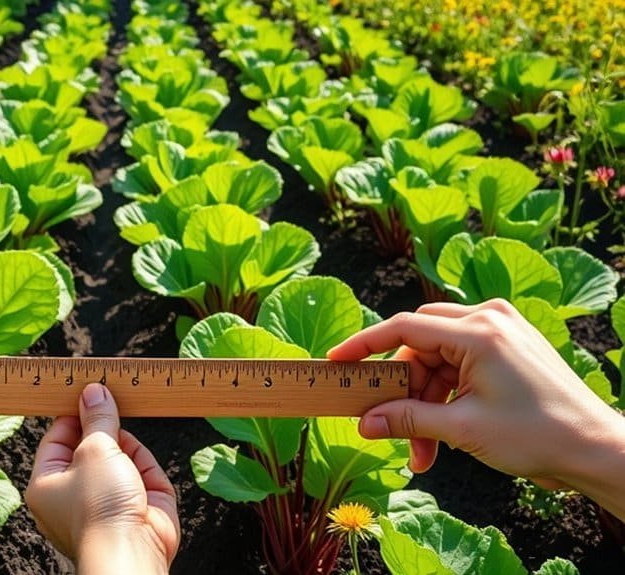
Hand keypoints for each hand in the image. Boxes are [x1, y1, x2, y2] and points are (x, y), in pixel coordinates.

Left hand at [26, 383, 179, 573]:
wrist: (131, 550)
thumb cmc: (99, 508)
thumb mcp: (95, 449)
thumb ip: (98, 419)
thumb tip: (94, 392)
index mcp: (46, 484)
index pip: (56, 438)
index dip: (74, 413)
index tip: (89, 389)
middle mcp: (75, 495)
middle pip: (90, 447)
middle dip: (104, 426)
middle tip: (113, 396)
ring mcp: (108, 502)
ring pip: (118, 459)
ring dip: (126, 444)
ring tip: (130, 423)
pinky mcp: (138, 507)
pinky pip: (140, 474)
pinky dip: (144, 463)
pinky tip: (142, 456)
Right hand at [327, 299, 624, 507]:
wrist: (595, 449)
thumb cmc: (539, 435)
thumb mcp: (463, 428)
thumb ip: (408, 419)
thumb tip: (365, 423)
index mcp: (479, 331)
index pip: (404, 327)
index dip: (364, 345)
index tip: (336, 362)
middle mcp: (489, 320)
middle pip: (419, 344)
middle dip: (402, 388)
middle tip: (386, 423)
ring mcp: (500, 331)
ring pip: (437, 360)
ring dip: (424, 401)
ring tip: (422, 450)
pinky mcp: (507, 347)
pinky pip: (458, 364)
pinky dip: (445, 397)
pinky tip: (443, 432)